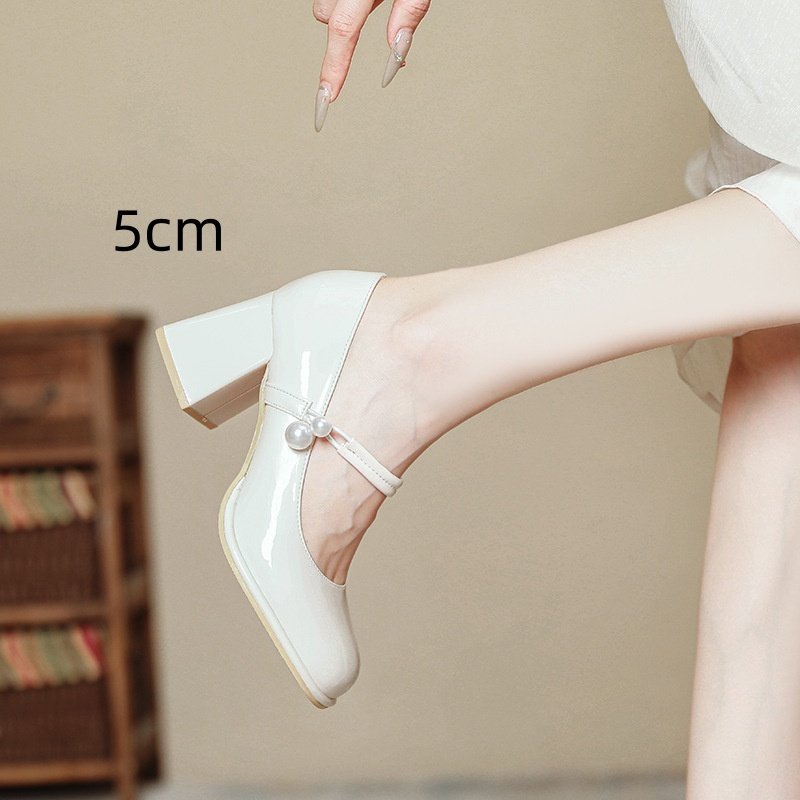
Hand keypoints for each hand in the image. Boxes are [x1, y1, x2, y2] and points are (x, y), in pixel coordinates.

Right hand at [313, 0, 430, 130]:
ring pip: (326, 7)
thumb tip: (397, 52)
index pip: (343, 30)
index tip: (327, 98)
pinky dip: (347, 2)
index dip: (334, 67)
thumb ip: (409, 11)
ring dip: (344, 11)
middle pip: (326, 17)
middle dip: (343, 28)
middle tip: (374, 10)